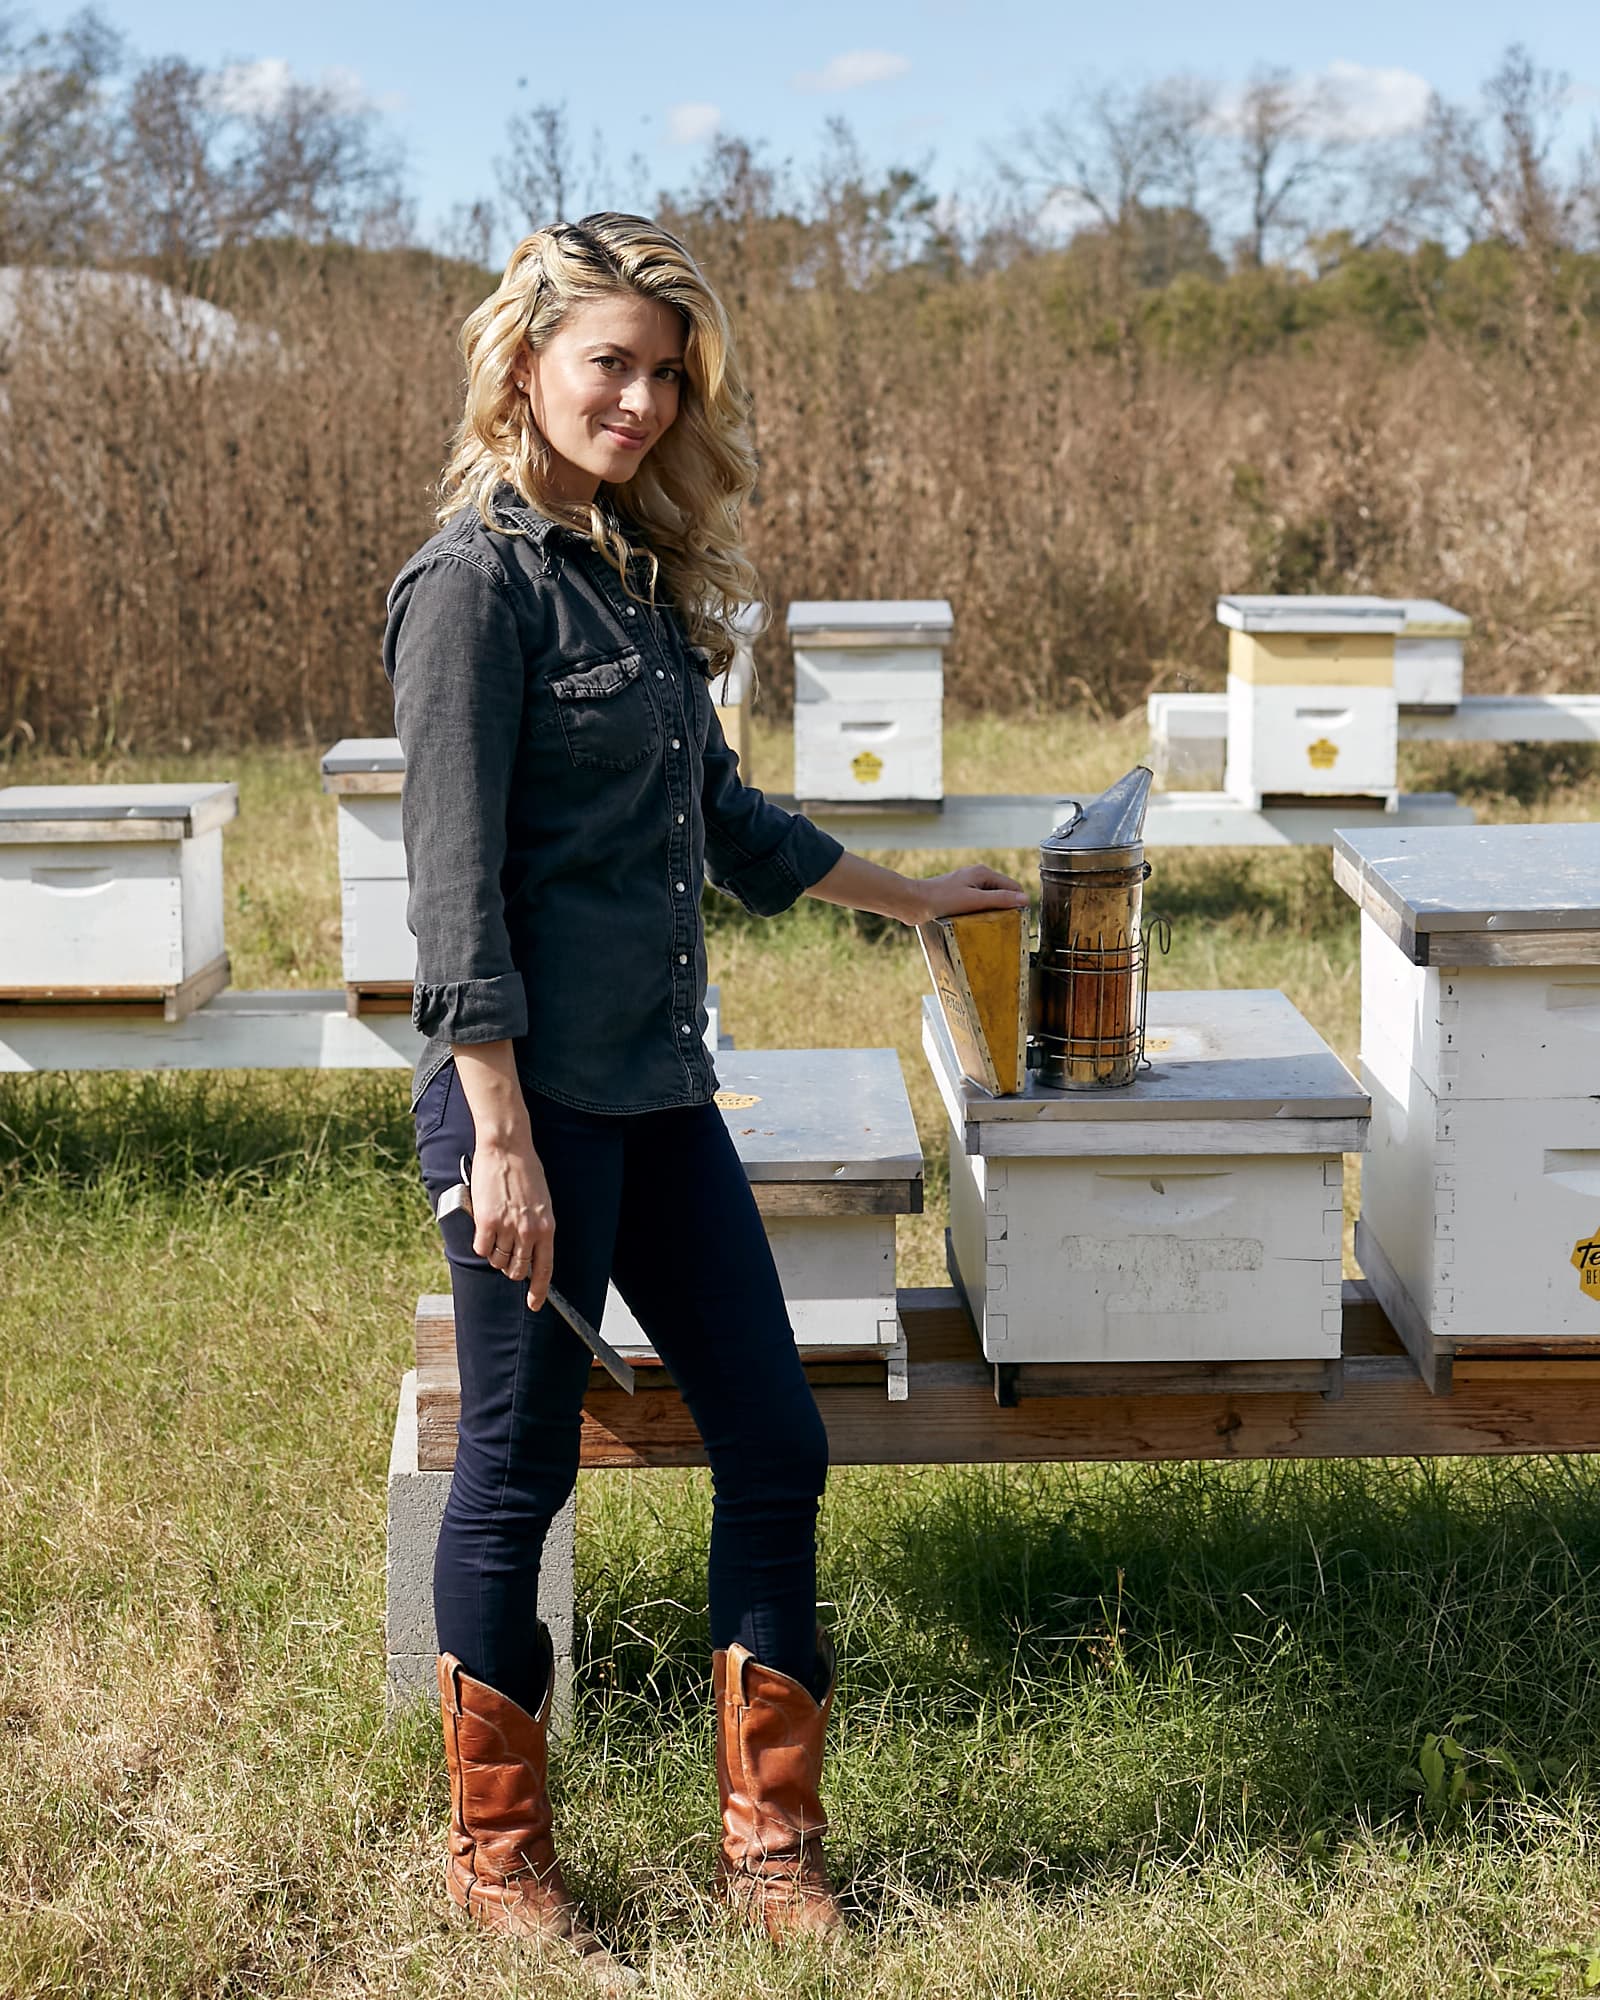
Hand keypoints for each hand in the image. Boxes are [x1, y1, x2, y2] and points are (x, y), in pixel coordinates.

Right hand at [470, 1139, 556, 1311]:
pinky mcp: (486, 1222)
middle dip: (511, 1269)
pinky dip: (481, 1243)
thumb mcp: (542, 1202)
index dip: (539, 1291)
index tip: (534, 1304)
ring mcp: (507, 1228)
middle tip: (505, 1256)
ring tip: (495, 1233)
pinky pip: (481, 1249)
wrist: (508, 1149)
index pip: (545, 1269)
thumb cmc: (525, 1171)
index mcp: (547, 1227)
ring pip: (498, 1260)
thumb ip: (537, 1227)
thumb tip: (530, 1251)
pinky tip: (483, 1227)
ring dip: (494, 1253)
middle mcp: (529, 1231)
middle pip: (518, 1269)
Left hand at [909, 863, 1030, 926]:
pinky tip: (977, 925)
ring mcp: (967, 887)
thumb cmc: (940, 899)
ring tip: (991, 927)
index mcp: (983, 873)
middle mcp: (976, 877)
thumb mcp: (974, 900)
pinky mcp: (958, 897)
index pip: (1012, 886)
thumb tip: (1024, 899)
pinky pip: (976, 906)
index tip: (1022, 920)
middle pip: (1002, 893)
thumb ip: (1000, 899)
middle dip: (1006, 908)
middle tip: (1007, 926)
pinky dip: (980, 915)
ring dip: (992, 913)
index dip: (1019, 902)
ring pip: (989, 901)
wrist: (913, 903)